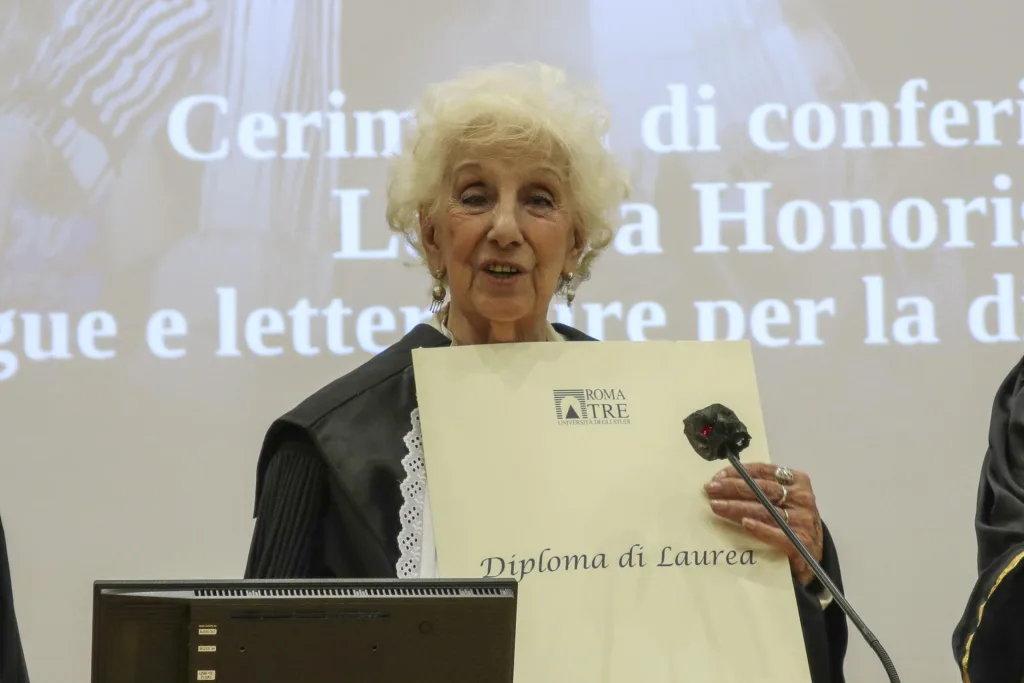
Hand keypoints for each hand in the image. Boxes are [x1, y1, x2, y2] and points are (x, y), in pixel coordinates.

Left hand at [703, 462, 823, 585]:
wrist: (812, 554)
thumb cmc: (791, 520)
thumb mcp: (783, 499)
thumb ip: (762, 488)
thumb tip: (724, 481)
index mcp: (798, 481)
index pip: (765, 471)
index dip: (740, 472)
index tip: (718, 476)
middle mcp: (802, 498)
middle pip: (762, 489)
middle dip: (733, 488)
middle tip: (710, 489)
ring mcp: (802, 521)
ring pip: (765, 510)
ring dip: (737, 507)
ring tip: (716, 506)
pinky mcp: (800, 543)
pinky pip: (778, 534)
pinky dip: (761, 528)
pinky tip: (745, 524)